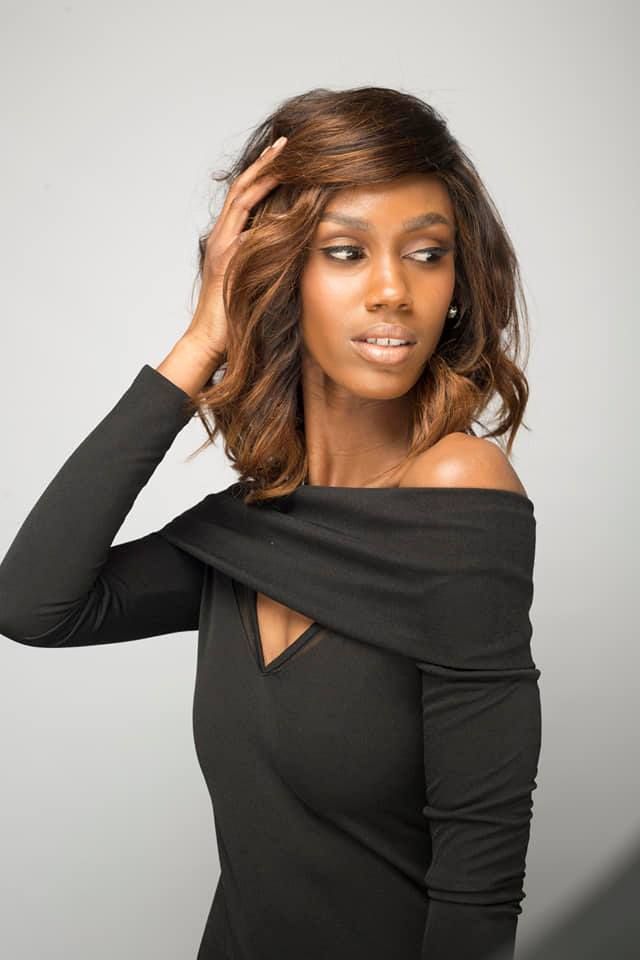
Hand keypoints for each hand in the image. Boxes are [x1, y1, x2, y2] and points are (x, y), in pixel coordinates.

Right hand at [184, 135, 287, 358]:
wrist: (211, 340)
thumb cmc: (234, 318)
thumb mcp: (254, 281)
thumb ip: (264, 262)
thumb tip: (289, 250)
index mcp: (229, 241)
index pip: (247, 198)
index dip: (264, 175)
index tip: (286, 156)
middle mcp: (222, 237)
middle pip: (243, 189)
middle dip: (266, 164)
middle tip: (287, 141)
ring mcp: (222, 244)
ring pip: (242, 197)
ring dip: (263, 172)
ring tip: (284, 152)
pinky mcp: (226, 256)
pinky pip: (243, 221)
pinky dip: (260, 200)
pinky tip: (278, 185)